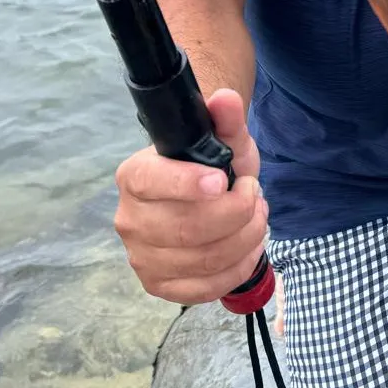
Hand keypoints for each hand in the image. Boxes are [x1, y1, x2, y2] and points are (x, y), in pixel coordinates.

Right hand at [113, 89, 267, 305]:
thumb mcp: (224, 139)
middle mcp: (129, 218)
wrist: (204, 195)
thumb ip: (225, 119)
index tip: (223, 181)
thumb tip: (226, 98)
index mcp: (134, 176)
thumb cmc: (211, 165)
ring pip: (203, 259)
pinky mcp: (158, 285)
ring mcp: (141, 256)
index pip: (152, 182)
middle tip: (256, 195)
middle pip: (187, 228)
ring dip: (246, 238)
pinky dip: (238, 268)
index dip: (189, 184)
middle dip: (237, 212)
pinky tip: (250, 246)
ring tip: (258, 216)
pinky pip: (204, 288)